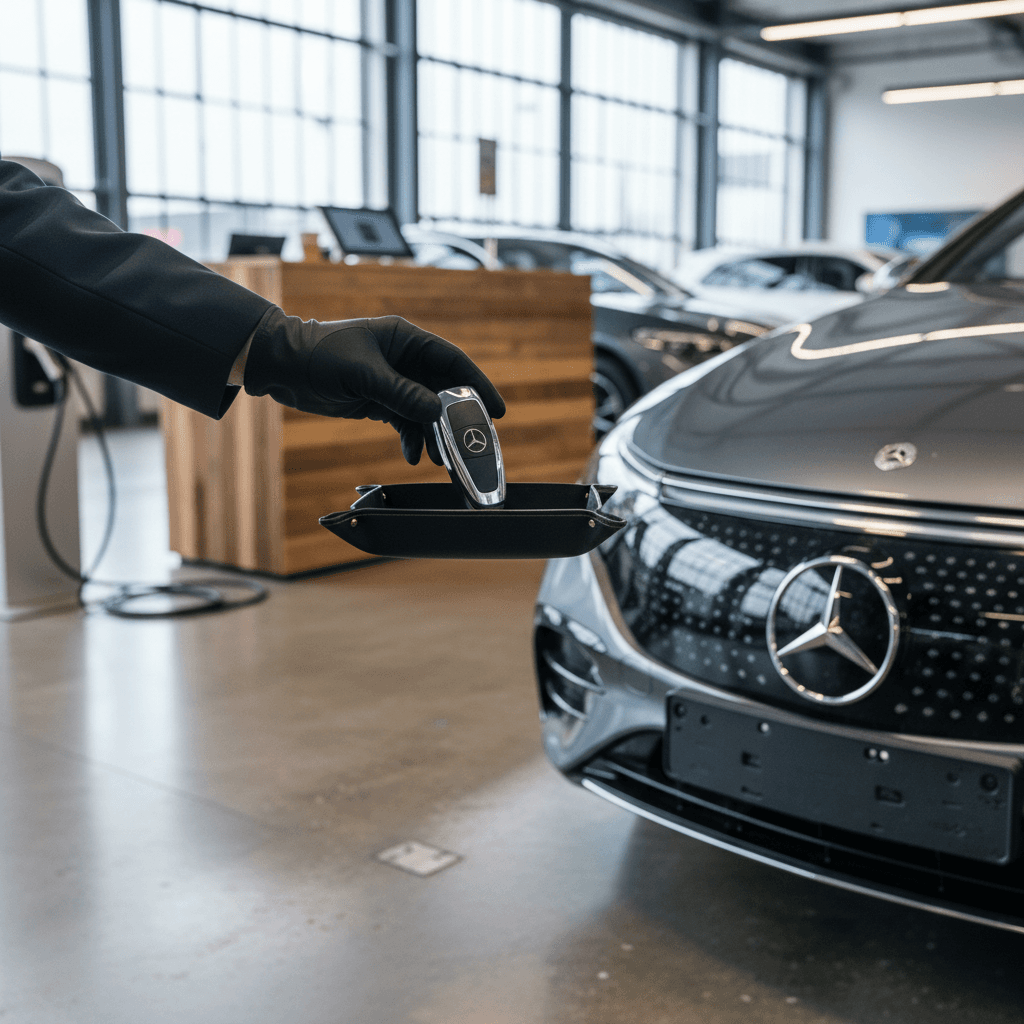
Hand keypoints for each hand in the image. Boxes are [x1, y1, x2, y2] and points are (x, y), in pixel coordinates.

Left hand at [243, 309, 504, 464]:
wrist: (283, 367)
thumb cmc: (320, 355)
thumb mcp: (363, 374)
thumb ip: (401, 394)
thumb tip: (438, 411)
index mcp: (406, 339)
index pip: (452, 362)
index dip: (477, 385)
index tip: (497, 410)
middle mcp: (404, 359)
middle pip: (444, 390)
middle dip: (458, 417)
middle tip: (473, 442)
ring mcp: (393, 382)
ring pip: (426, 411)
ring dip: (434, 435)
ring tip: (442, 460)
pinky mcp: (379, 402)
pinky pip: (405, 423)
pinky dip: (411, 440)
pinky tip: (413, 456)